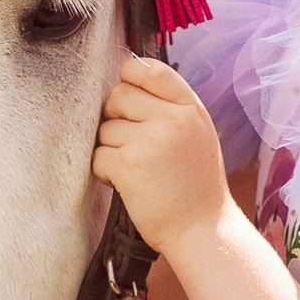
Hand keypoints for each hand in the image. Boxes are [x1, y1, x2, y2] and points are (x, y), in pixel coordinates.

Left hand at [93, 55, 227, 255]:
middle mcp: (172, 119)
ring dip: (111, 148)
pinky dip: (104, 171)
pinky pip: (98, 156)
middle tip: (131, 142)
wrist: (202, 229)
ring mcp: (149, 142)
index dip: (129, 75)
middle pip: (118, 96)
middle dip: (115, 116)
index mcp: (190, 108)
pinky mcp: (128, 166)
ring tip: (137, 169)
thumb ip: (170, 106)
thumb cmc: (195, 183)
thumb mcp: (197, 133)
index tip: (126, 92)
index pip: (150, 70)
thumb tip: (126, 78)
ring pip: (105, 128)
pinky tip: (126, 183)